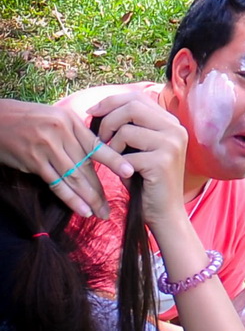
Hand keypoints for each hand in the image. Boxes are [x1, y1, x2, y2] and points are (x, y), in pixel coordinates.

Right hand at [0, 99, 133, 217]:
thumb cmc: (29, 119)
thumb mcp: (56, 118)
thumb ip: (76, 134)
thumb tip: (98, 153)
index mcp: (70, 121)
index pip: (96, 144)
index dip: (114, 160)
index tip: (129, 172)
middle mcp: (61, 133)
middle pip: (86, 166)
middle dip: (100, 189)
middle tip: (111, 207)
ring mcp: (47, 147)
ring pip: (74, 177)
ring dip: (89, 198)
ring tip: (100, 213)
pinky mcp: (33, 160)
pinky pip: (56, 183)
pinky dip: (70, 198)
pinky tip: (82, 210)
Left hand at [88, 93, 187, 225]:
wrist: (166, 213)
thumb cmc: (147, 182)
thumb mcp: (140, 148)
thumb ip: (130, 127)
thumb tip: (99, 109)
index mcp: (171, 123)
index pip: (137, 97)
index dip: (111, 101)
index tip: (92, 112)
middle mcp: (175, 129)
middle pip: (132, 107)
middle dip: (108, 120)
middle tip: (99, 139)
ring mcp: (171, 144)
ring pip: (127, 130)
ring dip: (112, 146)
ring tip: (114, 160)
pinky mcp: (163, 162)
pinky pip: (127, 155)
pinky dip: (118, 165)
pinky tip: (124, 174)